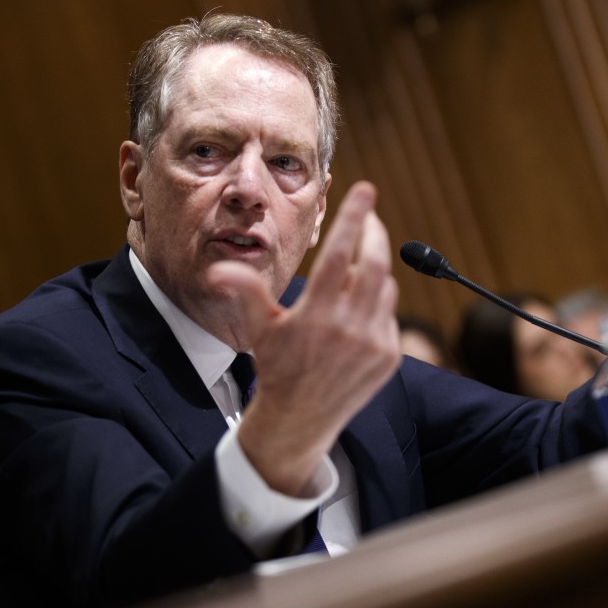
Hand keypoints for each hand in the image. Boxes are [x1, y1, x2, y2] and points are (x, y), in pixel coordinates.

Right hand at [207, 181, 400, 495]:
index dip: (355, 216)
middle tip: (369, 216)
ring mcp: (374, 343)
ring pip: (384, 288)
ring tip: (353, 272)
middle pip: (375, 264)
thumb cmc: (276, 366)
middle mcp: (349, 328)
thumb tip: (218, 269)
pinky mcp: (389, 356)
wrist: (301, 418)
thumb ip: (244, 291)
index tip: (366, 188)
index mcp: (316, 315)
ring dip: (373, 271)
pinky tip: (358, 309)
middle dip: (375, 233)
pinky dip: (377, 301)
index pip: (341, 253)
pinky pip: (389, 314)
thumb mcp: (258, 328)